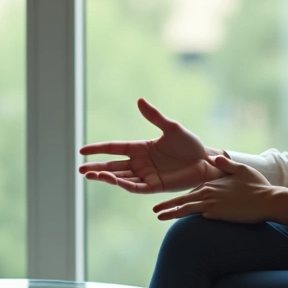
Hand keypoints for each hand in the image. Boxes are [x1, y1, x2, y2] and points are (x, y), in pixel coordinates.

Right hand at [78, 98, 223, 192]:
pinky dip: (123, 184)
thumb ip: (154, 116)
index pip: (114, 149)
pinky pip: (135, 186)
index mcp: (140, 148)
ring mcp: (146, 175)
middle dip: (96, 168)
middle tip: (80, 170)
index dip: (98, 149)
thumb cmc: (190, 144)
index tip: (82, 150)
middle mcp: (140, 163)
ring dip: (106, 177)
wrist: (206, 162)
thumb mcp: (171, 127)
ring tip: (91, 175)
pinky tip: (112, 180)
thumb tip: (139, 100)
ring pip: (121, 177)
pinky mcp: (155, 186)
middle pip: (113, 165)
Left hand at [153, 155, 287, 224]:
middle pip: (184, 200)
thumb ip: (225, 164)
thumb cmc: (257, 185)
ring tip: (159, 216)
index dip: (180, 196)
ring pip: (186, 208)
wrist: (269, 200)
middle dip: (168, 205)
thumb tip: (212, 157)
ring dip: (171, 212)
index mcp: (213, 183)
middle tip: (155, 211)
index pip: (193, 190)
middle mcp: (209, 192)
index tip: (170, 201)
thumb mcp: (241, 169)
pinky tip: (177, 220)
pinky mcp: (217, 214)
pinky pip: (200, 216)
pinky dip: (188, 217)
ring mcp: (212, 204)